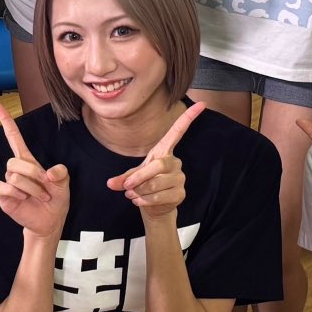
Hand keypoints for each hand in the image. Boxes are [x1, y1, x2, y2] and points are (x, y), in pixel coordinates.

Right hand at [0, 102, 70, 239]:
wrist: (50, 223)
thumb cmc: (55, 201)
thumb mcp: (65, 183)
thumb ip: (61, 172)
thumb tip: (49, 173)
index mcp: (28, 161)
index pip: (14, 137)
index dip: (6, 121)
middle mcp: (16, 169)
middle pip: (15, 160)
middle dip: (33, 174)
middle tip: (45, 188)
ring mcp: (8, 182)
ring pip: (13, 176)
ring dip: (31, 189)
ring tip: (39, 197)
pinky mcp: (3, 195)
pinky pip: (4, 187)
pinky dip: (17, 194)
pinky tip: (24, 200)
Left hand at [107, 101, 205, 219]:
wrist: (154, 208)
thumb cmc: (143, 185)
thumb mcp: (131, 177)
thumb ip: (122, 178)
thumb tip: (110, 183)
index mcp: (163, 152)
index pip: (177, 132)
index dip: (188, 118)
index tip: (202, 103)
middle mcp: (175, 162)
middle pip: (158, 165)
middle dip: (139, 177)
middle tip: (127, 187)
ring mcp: (180, 178)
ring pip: (156, 184)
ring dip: (139, 191)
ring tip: (133, 194)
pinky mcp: (180, 193)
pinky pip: (160, 196)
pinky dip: (145, 200)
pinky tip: (139, 201)